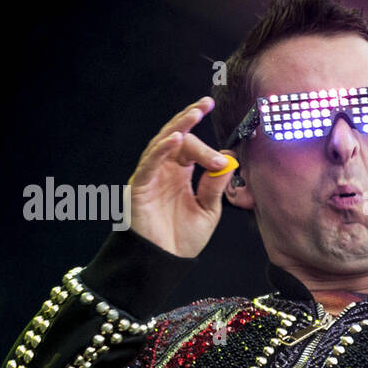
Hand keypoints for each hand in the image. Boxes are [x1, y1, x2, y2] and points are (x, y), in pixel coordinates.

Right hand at [126, 97, 236, 257]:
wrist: (165, 262)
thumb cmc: (182, 238)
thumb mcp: (208, 209)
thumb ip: (216, 185)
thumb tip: (228, 159)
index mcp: (180, 174)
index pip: (190, 145)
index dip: (204, 136)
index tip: (220, 136)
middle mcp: (164, 170)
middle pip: (176, 137)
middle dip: (190, 119)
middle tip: (205, 105)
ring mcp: (150, 176)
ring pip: (162, 144)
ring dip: (178, 128)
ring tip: (193, 114)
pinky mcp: (139, 187)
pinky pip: (149, 164)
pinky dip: (161, 150)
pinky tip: (175, 139)